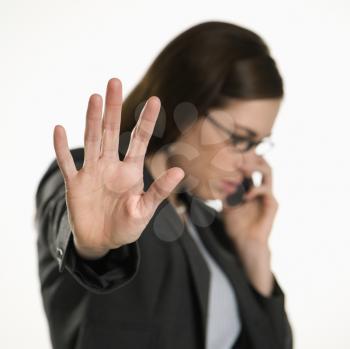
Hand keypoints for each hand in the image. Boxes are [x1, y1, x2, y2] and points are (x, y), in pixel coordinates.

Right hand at [53, 78, 184, 259]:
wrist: (102, 242)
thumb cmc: (126, 226)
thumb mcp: (145, 210)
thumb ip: (159, 191)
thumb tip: (180, 171)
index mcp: (131, 171)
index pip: (140, 140)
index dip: (146, 120)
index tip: (155, 99)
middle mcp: (111, 166)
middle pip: (112, 131)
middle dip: (114, 108)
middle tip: (115, 82)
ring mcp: (92, 173)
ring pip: (92, 140)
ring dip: (92, 119)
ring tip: (95, 97)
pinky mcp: (75, 184)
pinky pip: (67, 163)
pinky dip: (62, 148)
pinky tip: (59, 129)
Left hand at [221, 155, 278, 249]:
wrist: (245, 243)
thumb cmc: (235, 225)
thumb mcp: (225, 205)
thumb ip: (222, 192)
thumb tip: (209, 179)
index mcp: (249, 186)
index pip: (249, 164)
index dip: (242, 156)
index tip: (230, 151)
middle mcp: (260, 187)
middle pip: (261, 162)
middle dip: (250, 156)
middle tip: (238, 155)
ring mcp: (267, 195)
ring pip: (268, 171)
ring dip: (255, 166)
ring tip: (243, 167)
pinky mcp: (273, 204)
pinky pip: (266, 190)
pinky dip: (255, 189)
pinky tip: (245, 196)